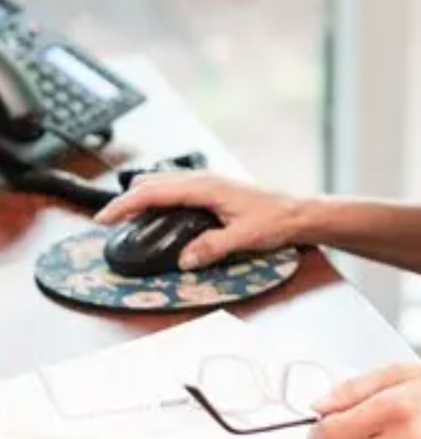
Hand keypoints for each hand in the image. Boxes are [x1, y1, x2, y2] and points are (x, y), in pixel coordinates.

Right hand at [94, 172, 299, 268]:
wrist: (297, 213)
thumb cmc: (275, 220)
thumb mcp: (244, 237)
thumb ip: (213, 247)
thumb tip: (184, 259)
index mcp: (207, 187)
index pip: (155, 191)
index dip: (125, 204)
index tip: (104, 218)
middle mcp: (205, 179)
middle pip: (154, 182)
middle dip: (127, 199)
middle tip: (107, 221)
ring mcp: (209, 182)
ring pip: (164, 182)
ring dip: (142, 195)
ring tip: (125, 217)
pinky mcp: (213, 189)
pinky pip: (176, 187)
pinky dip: (158, 196)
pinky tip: (156, 212)